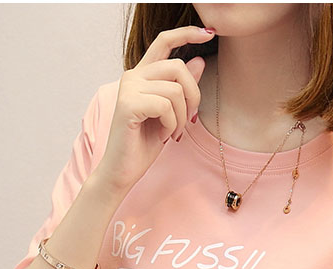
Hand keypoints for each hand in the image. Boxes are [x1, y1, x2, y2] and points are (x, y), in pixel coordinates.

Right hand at [94, 24, 214, 197]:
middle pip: (179, 67)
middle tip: (190, 120)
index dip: (187, 33)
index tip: (209, 34)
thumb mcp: (171, 114)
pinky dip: (172, 124)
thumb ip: (182, 88)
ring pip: (176, 89)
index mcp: (142, 76)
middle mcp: (133, 76)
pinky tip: (164, 136)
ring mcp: (129, 88)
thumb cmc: (143, 145)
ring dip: (182, 117)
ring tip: (172, 132)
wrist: (123, 171)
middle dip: (194, 95)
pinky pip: (166, 106)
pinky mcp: (128, 103)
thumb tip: (199, 60)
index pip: (164, 42)